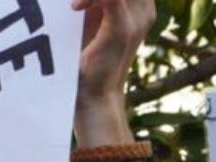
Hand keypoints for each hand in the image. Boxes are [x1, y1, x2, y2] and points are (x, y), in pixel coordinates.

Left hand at [72, 0, 154, 145]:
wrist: (94, 99)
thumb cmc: (86, 65)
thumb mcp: (88, 28)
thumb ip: (89, 7)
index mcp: (138, 8)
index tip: (76, 1)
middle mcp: (143, 11)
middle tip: (73, 1)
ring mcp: (137, 19)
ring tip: (72, 2)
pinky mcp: (122, 30)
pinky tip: (75, 8)